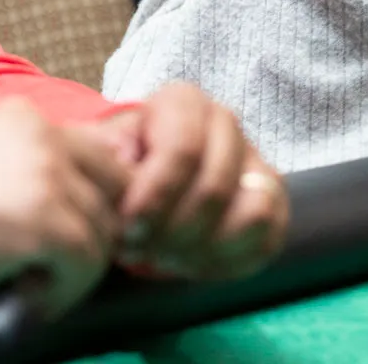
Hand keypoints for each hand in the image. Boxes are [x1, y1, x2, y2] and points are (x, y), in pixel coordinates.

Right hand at [0, 98, 128, 316]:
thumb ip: (36, 168)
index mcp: (25, 118)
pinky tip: (25, 299)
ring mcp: (42, 176)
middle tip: (57, 267)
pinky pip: (88, 261)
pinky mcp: (40, 222)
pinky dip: (65, 291)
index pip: (101, 154)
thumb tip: (107, 194)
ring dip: (77, 268)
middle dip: (98, 231)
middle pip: (115, 187)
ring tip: (29, 284)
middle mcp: (41, 135)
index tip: (71, 237)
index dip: (98, 200)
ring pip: (106, 228)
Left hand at [104, 84, 287, 279]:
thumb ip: (103, 159)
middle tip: (140, 253)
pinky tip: (191, 264)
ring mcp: (254, 158)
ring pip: (255, 211)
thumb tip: (120, 163)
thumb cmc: (114, 173)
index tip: (128, 230)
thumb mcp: (96, 159)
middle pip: (216, 188)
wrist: (135, 193)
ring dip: (206, 248)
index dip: (156, 196)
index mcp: (183, 102)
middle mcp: (225, 122)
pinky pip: (269, 236)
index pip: (184, 149)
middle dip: (173, 232)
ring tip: (166, 259)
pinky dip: (229, 260)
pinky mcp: (271, 198)